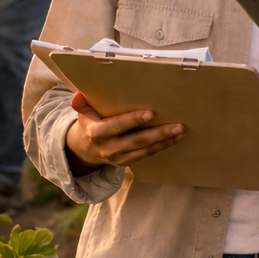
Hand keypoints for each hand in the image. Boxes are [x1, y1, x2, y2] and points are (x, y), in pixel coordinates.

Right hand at [65, 91, 184, 169]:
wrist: (85, 150)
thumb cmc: (89, 124)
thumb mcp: (83, 113)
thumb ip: (80, 104)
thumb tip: (78, 95)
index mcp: (95, 133)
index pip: (115, 126)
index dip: (132, 120)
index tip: (150, 113)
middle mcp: (107, 148)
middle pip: (135, 140)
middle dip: (158, 133)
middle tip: (177, 125)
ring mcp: (118, 158)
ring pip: (144, 149)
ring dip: (164, 141)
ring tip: (180, 131)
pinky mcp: (126, 162)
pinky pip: (146, 155)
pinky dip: (161, 147)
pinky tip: (175, 138)